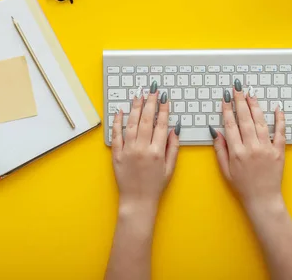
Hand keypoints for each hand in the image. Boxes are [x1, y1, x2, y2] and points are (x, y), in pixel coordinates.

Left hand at [111, 82, 179, 213]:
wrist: (137, 201)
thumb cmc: (156, 186)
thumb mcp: (170, 168)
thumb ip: (173, 147)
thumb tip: (174, 129)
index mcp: (157, 152)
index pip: (161, 125)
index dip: (163, 110)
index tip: (164, 98)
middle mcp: (142, 149)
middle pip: (146, 120)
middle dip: (149, 103)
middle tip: (151, 90)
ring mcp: (128, 151)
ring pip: (131, 124)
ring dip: (135, 107)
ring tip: (138, 95)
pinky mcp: (117, 155)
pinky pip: (116, 135)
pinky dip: (117, 122)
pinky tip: (120, 111)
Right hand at [210, 79, 285, 210]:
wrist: (262, 199)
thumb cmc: (243, 186)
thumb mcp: (225, 170)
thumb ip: (221, 150)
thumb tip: (216, 132)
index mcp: (237, 152)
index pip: (230, 125)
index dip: (227, 110)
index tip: (225, 98)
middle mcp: (252, 148)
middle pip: (245, 119)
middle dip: (240, 101)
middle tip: (237, 88)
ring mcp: (266, 148)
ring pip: (260, 122)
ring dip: (255, 106)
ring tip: (251, 94)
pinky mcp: (279, 151)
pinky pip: (280, 132)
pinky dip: (280, 120)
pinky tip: (277, 108)